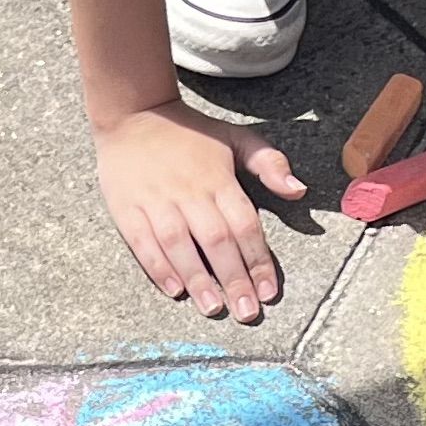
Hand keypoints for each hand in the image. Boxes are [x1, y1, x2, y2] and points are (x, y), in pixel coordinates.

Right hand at [93, 102, 304, 323]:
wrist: (133, 113)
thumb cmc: (190, 134)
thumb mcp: (234, 137)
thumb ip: (268, 162)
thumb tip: (298, 190)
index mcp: (218, 178)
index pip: (244, 224)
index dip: (258, 259)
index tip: (268, 291)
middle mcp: (189, 191)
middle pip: (216, 240)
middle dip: (234, 278)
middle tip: (246, 313)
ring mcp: (156, 200)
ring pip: (180, 244)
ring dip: (198, 278)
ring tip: (213, 307)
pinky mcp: (127, 208)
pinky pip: (144, 242)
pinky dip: (159, 267)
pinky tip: (175, 289)